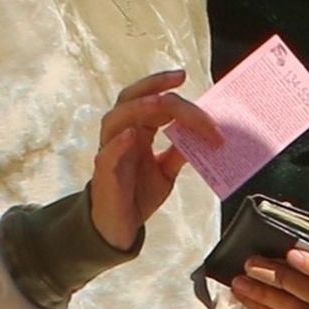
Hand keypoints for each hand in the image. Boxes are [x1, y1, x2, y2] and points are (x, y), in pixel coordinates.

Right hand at [89, 70, 223, 252]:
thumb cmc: (138, 194)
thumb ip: (180, 152)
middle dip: (154, 86)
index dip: (169, 91)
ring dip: (137, 108)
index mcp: (137, 130)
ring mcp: (110, 152)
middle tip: (178, 80)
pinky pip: (107, 154)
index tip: (189, 80)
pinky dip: (118, 143)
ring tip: (159, 102)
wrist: (120, 227)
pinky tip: (132, 135)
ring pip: (115, 119)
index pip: (150, 100)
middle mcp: (121, 135)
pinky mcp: (104, 174)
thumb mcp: (166, 171)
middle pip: (132, 100)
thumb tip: (204, 136)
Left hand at [231, 247, 308, 308]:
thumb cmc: (303, 270)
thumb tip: (274, 243)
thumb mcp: (308, 255)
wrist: (301, 301)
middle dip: (280, 278)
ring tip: (241, 282)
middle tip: (251, 265)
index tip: (291, 254)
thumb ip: (300, 250)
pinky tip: (245, 297)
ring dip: (264, 295)